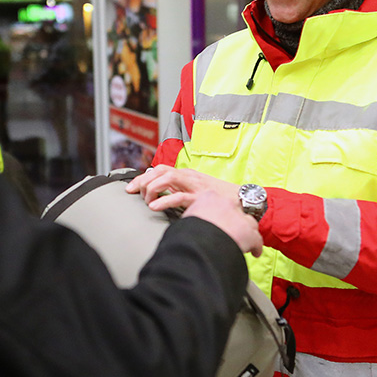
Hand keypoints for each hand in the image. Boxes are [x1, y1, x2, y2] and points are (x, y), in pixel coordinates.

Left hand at [125, 166, 261, 256]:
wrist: (245, 200)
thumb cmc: (221, 199)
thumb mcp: (197, 192)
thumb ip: (180, 191)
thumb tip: (160, 193)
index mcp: (187, 175)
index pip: (160, 169)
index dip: (144, 177)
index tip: (132, 188)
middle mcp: (189, 176)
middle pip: (160, 171)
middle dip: (142, 181)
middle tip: (132, 193)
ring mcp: (195, 185)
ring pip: (167, 178)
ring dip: (152, 188)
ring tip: (146, 200)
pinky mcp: (201, 196)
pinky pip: (179, 196)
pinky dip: (164, 201)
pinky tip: (154, 207)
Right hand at [182, 190, 262, 256]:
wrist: (198, 243)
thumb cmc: (187, 233)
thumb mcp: (185, 217)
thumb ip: (192, 217)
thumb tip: (189, 225)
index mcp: (209, 197)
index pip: (220, 202)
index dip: (221, 213)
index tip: (219, 220)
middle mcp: (226, 203)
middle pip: (236, 211)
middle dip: (235, 221)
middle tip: (230, 232)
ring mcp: (239, 217)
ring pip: (249, 224)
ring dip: (246, 233)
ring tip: (242, 242)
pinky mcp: (249, 233)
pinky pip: (256, 240)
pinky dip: (255, 247)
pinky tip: (254, 252)